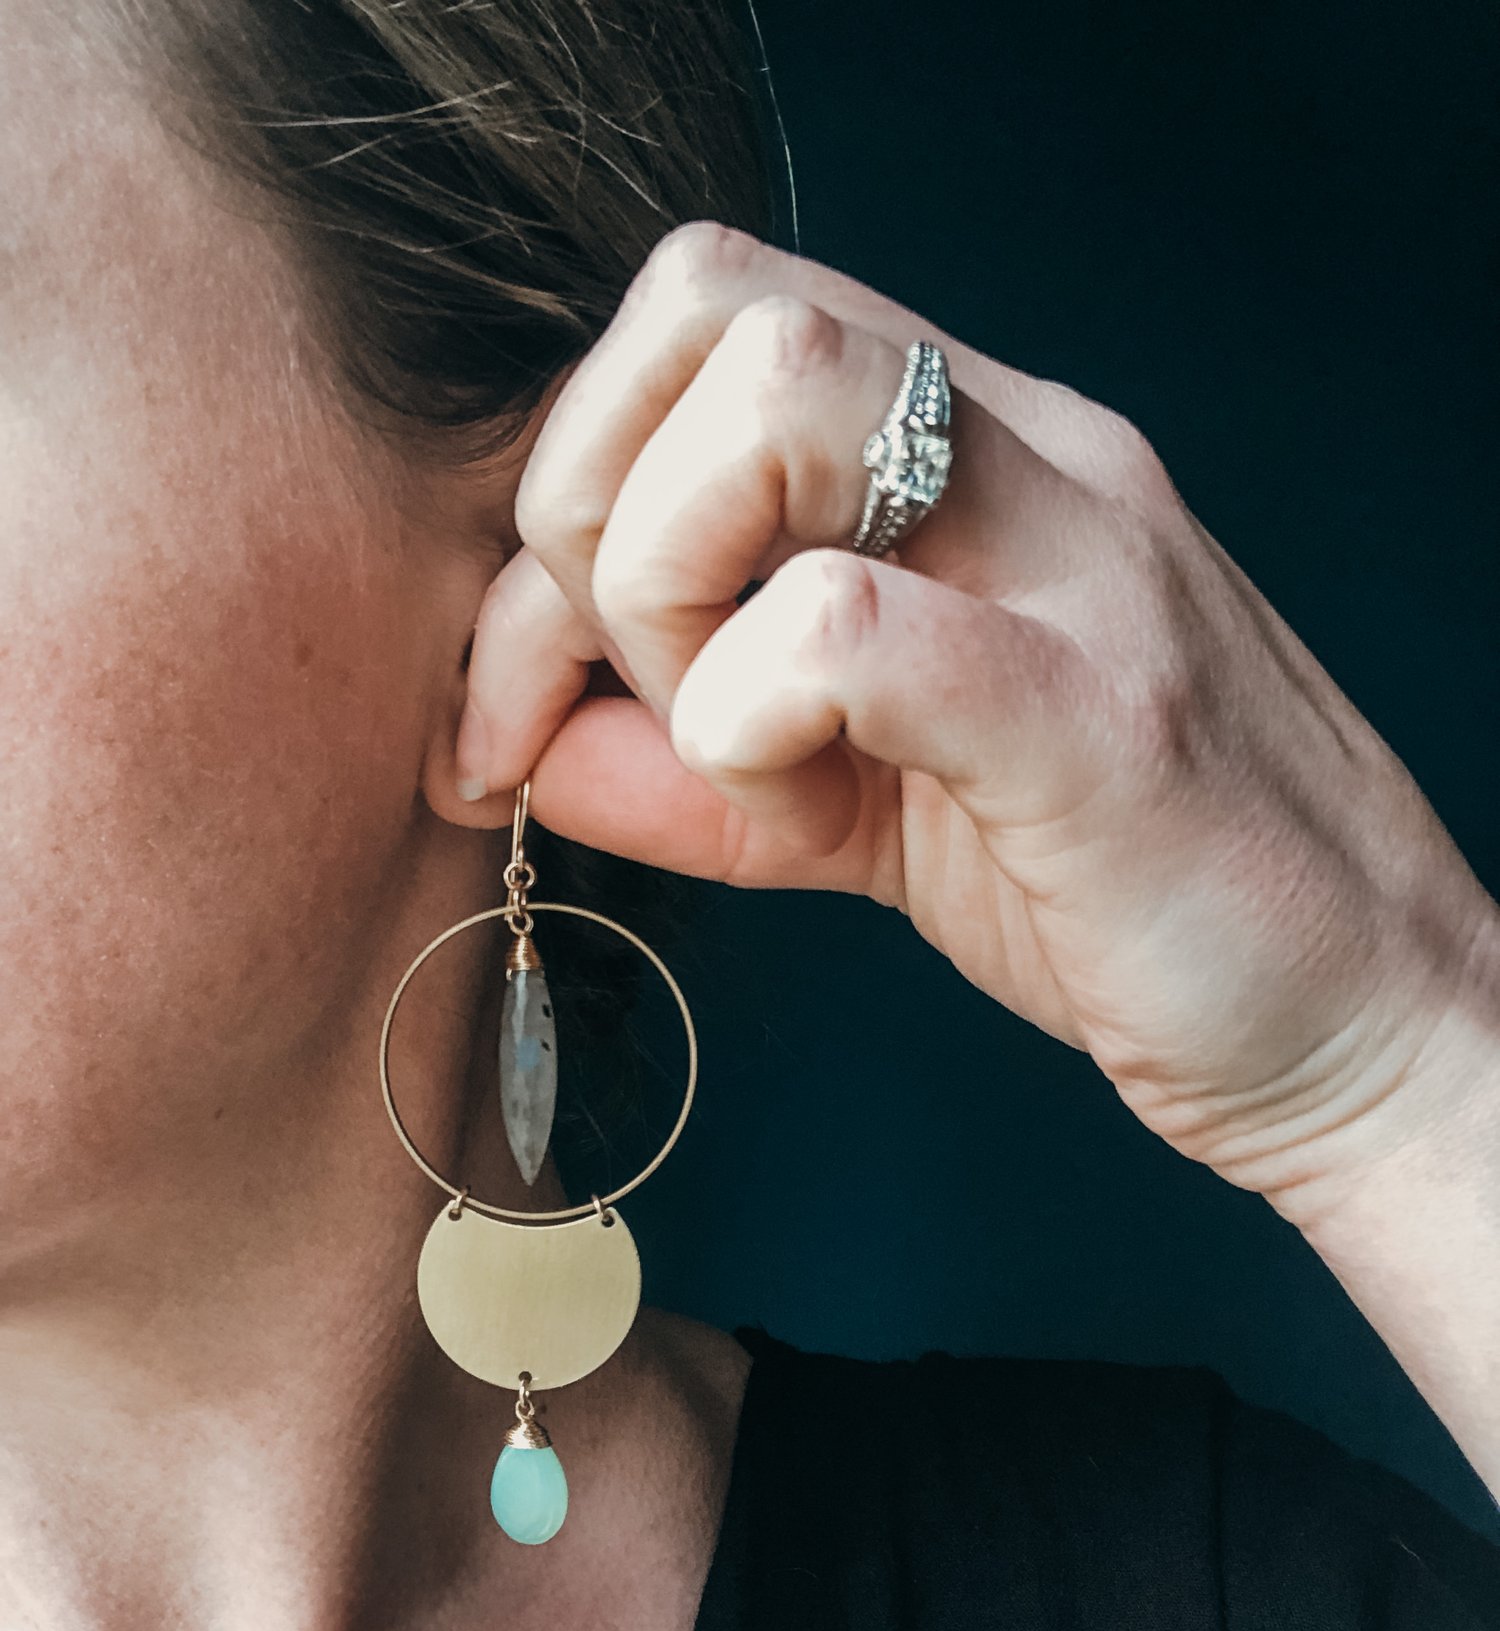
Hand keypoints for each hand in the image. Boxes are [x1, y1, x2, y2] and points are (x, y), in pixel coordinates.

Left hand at [455, 222, 1497, 1218]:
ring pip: (774, 400)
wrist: (1359, 1024)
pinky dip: (746, 715)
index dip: (565, 486)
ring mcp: (1079, 567)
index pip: (704, 323)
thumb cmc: (1125, 901)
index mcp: (979, 457)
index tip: (527, 693)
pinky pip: (850, 626)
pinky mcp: (1098, 718)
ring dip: (673, 589)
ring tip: (743, 752)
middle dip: (595, 512)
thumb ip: (701, 765)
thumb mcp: (874, 816)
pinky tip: (790, 801)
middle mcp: (1032, 459)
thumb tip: (527, 746)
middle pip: (712, 304)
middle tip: (636, 700)